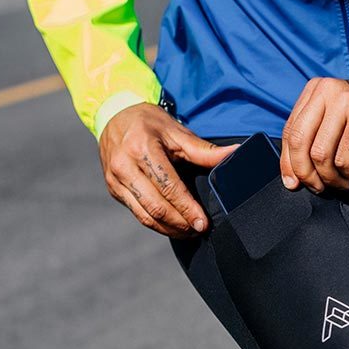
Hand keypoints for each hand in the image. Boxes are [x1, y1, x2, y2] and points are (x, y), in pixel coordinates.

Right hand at [98, 103, 237, 236]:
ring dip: (169, 229)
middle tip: (199, 230)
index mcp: (142, 149)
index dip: (187, 208)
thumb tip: (235, 153)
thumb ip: (204, 150)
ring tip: (189, 232)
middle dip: (180, 223)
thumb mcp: (177, 132)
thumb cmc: (149, 124)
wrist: (114, 116)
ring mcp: (115, 180)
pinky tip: (172, 226)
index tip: (203, 222)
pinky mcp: (113, 189)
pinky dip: (156, 223)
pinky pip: (137, 213)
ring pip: (145, 216)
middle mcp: (124, 166)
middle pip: (156, 206)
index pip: (169, 187)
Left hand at [280, 78, 348, 192]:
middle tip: (318, 187)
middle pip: (300, 142)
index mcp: (315, 89)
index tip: (293, 182)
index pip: (290, 130)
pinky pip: (344, 160)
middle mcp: (327, 91)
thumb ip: (314, 140)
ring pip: (321, 154)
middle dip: (306, 173)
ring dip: (332, 177)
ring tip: (345, 179)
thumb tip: (292, 175)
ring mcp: (345, 103)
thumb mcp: (337, 124)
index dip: (288, 162)